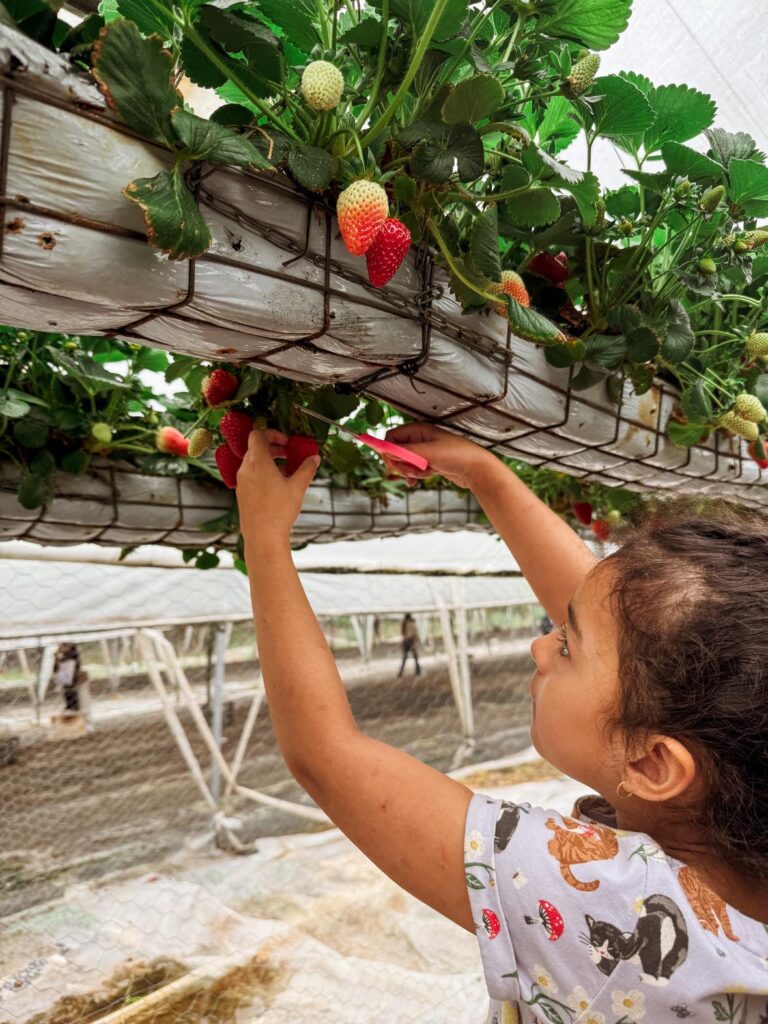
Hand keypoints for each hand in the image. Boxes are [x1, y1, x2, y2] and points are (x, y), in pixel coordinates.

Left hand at [236, 429, 320, 546]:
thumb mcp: (298, 487)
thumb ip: (307, 469)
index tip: (287, 442)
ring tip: (287, 471)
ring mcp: (242, 482)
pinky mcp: (242, 494)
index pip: (258, 435)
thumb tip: (314, 458)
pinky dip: (263, 473)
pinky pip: (251, 475)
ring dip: (269, 461)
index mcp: (258, 462)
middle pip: (256, 448)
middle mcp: (246, 469)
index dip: (273, 434)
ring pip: (253, 462)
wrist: (262, 536)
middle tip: (289, 453)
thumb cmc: (279, 511)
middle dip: (274, 447)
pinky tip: (278, 486)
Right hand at [382, 422, 492, 490]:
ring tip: (421, 474)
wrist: (477, 469)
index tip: (392, 463)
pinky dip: (412, 476)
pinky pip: (412, 470)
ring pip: (404, 463)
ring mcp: (424, 452)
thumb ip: (405, 452)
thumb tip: (385, 452)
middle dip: (399, 464)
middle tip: (408, 472)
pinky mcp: (428, 463)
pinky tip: (415, 482)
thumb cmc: (456, 455)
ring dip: (408, 471)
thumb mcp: (428, 453)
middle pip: (395, 451)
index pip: (391, 437)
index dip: (389, 450)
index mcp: (418, 430)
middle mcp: (419, 439)